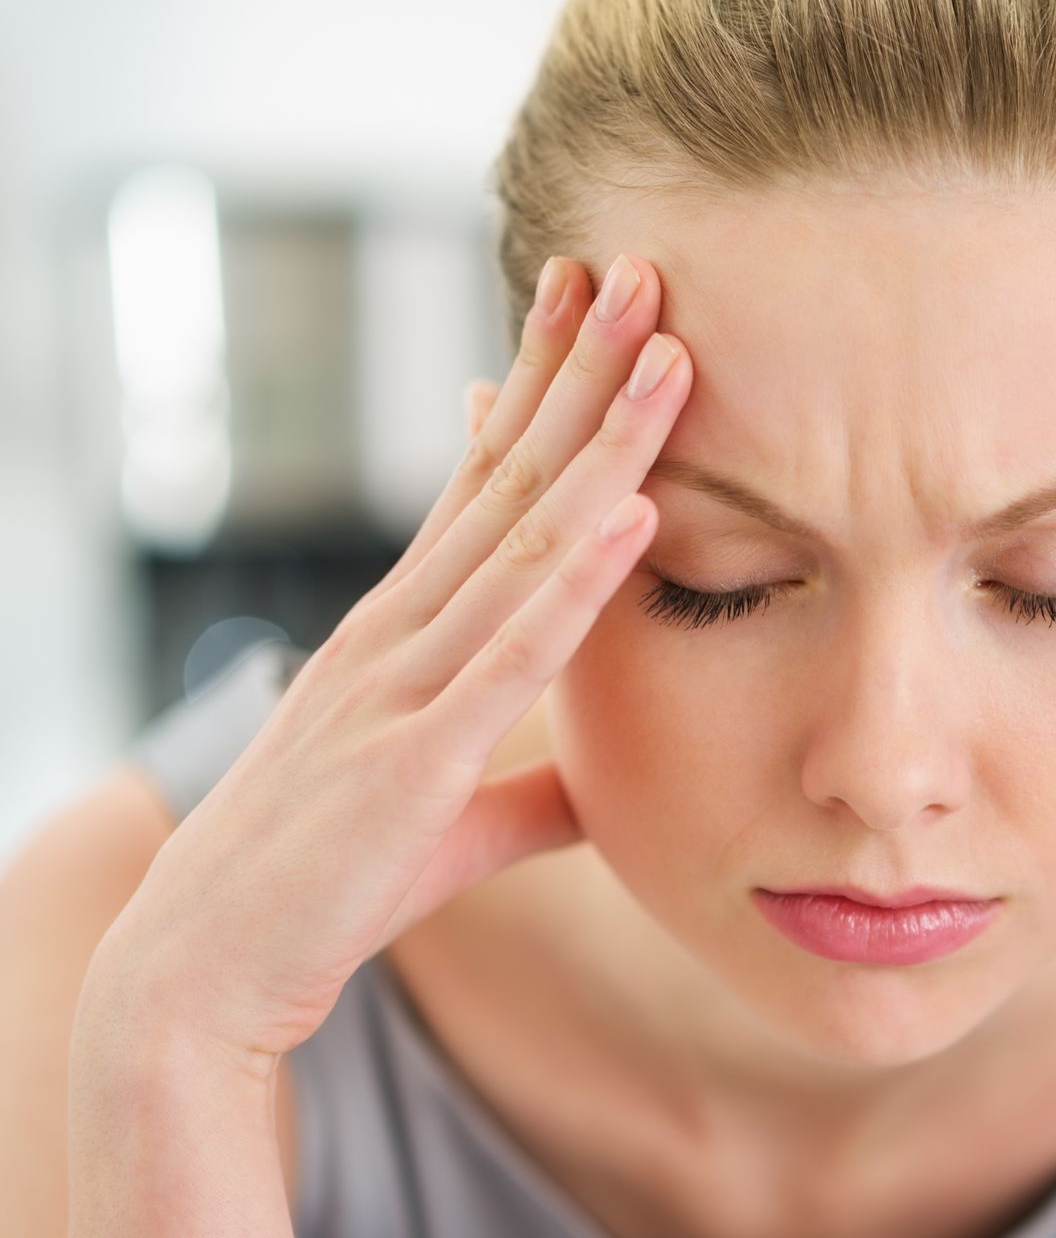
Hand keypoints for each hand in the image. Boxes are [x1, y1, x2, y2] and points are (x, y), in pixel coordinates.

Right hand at [90, 254, 692, 1075]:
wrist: (208, 972)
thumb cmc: (329, 888)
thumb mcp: (456, 820)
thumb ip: (534, 781)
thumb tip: (602, 774)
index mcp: (405, 634)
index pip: (485, 484)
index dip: (544, 390)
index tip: (597, 307)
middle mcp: (400, 632)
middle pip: (507, 476)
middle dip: (577, 369)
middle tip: (640, 265)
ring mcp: (402, 684)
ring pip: (521, 538)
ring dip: (600, 441)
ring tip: (667, 352)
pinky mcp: (416, 756)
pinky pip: (513, 650)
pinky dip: (578, 577)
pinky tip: (634, 511)